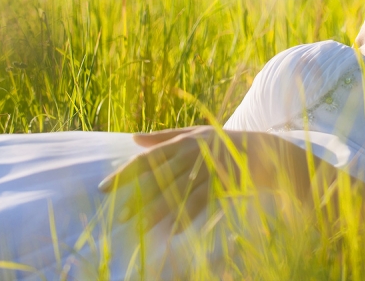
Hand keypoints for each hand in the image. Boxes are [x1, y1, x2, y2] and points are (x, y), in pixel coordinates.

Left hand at [98, 126, 246, 229]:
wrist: (260, 151)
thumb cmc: (221, 142)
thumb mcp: (194, 134)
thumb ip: (163, 137)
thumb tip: (133, 138)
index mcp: (181, 142)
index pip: (146, 159)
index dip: (124, 173)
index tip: (104, 187)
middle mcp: (191, 154)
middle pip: (158, 178)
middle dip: (138, 198)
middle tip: (120, 216)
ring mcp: (206, 169)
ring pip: (177, 192)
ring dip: (158, 211)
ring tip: (141, 227)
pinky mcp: (221, 183)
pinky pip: (200, 202)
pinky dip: (187, 216)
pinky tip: (173, 231)